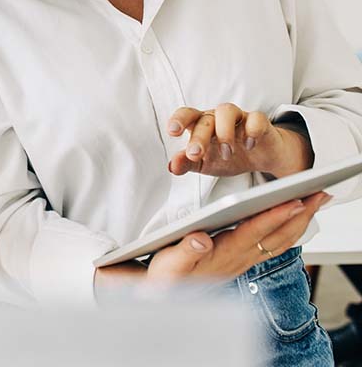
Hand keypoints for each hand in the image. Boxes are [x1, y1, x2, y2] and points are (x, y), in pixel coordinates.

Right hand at [146, 191, 329, 280]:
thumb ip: (186, 251)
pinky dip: (290, 230)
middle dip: (301, 215)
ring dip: (301, 221)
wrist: (167, 294)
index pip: (254, 232)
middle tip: (320, 194)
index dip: (274, 217)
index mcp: (223, 254)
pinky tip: (296, 220)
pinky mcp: (243, 259)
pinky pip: (275, 245)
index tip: (294, 201)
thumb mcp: (169, 263)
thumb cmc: (168, 275)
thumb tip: (201, 240)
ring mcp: (244, 260)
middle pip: (278, 236)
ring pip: (281, 241)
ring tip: (315, 201)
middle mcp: (239, 258)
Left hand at [167, 104, 313, 177]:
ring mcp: (238, 117)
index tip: (172, 131)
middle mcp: (217, 117)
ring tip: (226, 153)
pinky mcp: (259, 122)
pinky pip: (256, 118)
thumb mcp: (205, 163)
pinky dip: (252, 130)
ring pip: (227, 111)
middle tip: (195, 154)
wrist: (260, 155)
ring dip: (224, 132)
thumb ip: (187, 163)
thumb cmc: (227, 155)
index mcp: (201, 124)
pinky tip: (249, 145)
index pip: (186, 115)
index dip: (178, 120)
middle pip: (205, 119)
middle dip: (199, 136)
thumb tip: (172, 166)